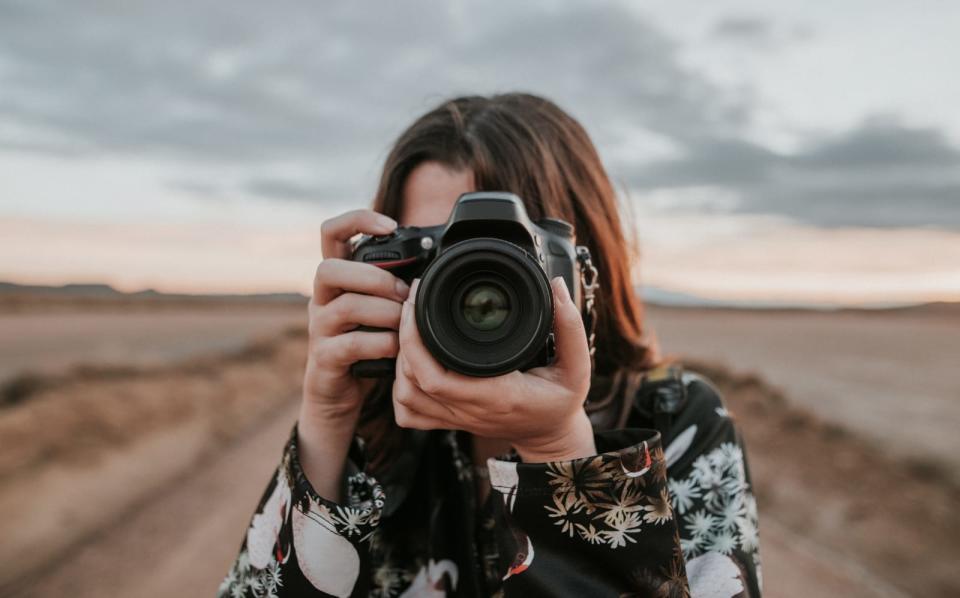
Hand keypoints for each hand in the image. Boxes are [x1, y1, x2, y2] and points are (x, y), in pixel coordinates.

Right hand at [301, 209, 409, 422]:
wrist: (341, 393)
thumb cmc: (369, 344)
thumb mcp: (381, 309)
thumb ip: (395, 286)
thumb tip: (435, 265)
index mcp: (336, 278)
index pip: (331, 233)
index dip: (357, 220)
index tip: (390, 225)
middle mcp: (322, 298)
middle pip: (329, 269)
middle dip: (373, 277)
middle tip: (404, 293)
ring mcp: (319, 329)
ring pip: (344, 307)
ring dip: (383, 312)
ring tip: (404, 322)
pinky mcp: (325, 358)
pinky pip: (351, 345)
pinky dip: (381, 344)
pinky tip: (397, 349)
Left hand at [393, 277, 596, 462]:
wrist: (551, 437)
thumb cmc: (560, 403)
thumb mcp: (577, 367)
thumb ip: (571, 328)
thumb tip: (557, 287)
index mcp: (495, 394)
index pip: (436, 375)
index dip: (415, 339)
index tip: (419, 301)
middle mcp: (469, 409)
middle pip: (412, 381)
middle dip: (402, 339)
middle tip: (412, 303)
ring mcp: (456, 418)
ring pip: (405, 397)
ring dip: (399, 362)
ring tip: (409, 328)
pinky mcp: (449, 421)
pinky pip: (409, 414)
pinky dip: (400, 390)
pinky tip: (409, 365)